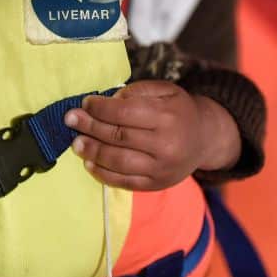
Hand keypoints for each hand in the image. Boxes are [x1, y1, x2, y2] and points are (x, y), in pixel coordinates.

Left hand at [64, 81, 239, 190]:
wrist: (205, 138)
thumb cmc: (178, 110)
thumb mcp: (164, 91)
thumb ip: (137, 92)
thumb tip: (108, 100)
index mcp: (167, 117)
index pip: (125, 112)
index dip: (101, 108)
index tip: (85, 103)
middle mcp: (165, 145)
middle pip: (118, 136)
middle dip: (90, 127)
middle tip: (70, 119)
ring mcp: (161, 168)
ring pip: (118, 161)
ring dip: (92, 152)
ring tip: (76, 143)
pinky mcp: (156, 185)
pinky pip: (124, 182)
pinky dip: (103, 174)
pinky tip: (89, 164)